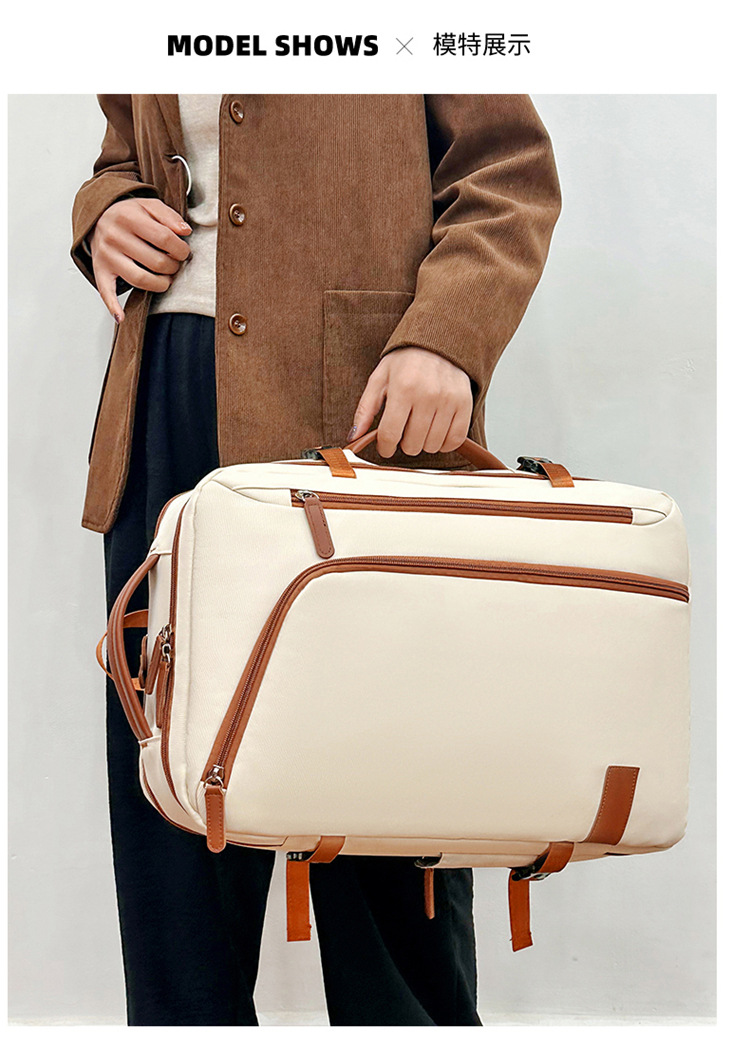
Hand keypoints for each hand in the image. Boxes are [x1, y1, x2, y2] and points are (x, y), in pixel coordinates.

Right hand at [88, 198, 191, 321]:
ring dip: (160, 284)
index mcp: (127, 216)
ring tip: (166, 279)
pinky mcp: (100, 270)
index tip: (184, 252)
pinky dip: (113, 306)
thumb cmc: (128, 214)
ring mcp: (106, 255)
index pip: (165, 238)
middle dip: (173, 267)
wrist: (98, 217)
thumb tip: (185, 232)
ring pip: (140, 279)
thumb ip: (169, 215)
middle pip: (156, 261)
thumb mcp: (148, 205)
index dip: (181, 249)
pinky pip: (106, 292)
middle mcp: (114, 236)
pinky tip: (122, 317)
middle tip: (175, 265)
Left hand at [349, 347, 472, 457]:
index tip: (386, 447)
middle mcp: (428, 394)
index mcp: (403, 387)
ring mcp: (449, 400)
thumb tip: (354, 436)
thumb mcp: (380, 378)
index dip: (385, 447)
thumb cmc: (407, 361)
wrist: (438, 341)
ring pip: (432, 445)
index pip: (390, 434)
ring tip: (420, 428)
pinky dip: (444, 443)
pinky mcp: (465, 404)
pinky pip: (455, 440)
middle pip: (412, 444)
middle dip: (404, 443)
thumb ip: (366, 408)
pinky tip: (436, 432)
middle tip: (404, 430)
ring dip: (423, 443)